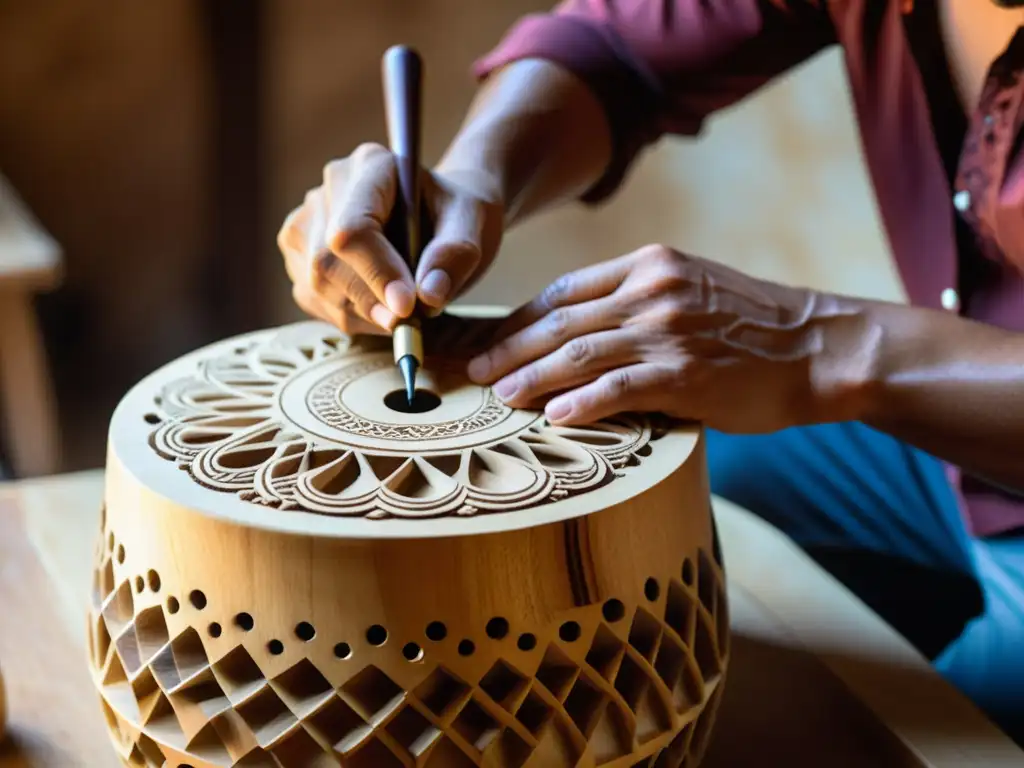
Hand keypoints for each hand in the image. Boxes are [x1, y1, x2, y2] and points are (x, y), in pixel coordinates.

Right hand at [277, 143, 503, 333]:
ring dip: (362, 314)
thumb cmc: (457, 213)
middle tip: (409, 322)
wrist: (441, 215)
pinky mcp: (299, 254)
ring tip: (402, 313)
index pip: (353, 228)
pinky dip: (350, 317)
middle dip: (369, 302)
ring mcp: (307, 221)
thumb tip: (429, 294)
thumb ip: (456, 254)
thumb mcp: (473, 224)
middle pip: (327, 262)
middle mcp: (330, 188)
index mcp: (371, 166)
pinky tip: (381, 309)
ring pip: (316, 286)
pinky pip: (313, 299)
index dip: (376, 273)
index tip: (407, 307)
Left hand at [466, 245, 867, 431]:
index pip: (564, 291)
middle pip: (560, 321)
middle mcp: (651, 291)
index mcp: (648, 264)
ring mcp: (668, 331)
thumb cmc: (753, 324)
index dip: (520, 319)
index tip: (493, 340)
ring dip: (530, 376)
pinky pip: (620, 388)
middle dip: (509, 348)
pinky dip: (582, 402)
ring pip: (579, 353)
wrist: (820, 346)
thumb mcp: (691, 287)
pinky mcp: (686, 373)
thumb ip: (638, 300)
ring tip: (498, 395)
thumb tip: (580, 333)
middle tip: (473, 371)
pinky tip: (553, 416)